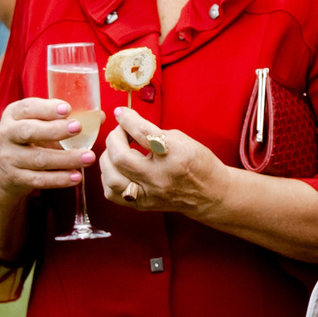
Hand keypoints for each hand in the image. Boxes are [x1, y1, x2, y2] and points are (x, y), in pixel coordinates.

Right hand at [0, 98, 92, 204]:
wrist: (6, 172)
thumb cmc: (32, 140)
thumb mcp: (41, 124)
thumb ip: (67, 118)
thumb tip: (100, 116)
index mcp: (13, 114)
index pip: (27, 107)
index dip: (47, 108)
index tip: (68, 109)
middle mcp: (7, 134)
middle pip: (28, 131)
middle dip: (55, 130)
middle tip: (78, 128)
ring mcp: (9, 158)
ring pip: (38, 159)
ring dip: (66, 159)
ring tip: (89, 157)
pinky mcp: (15, 179)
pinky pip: (39, 179)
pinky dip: (59, 179)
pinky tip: (77, 176)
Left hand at [99, 109, 226, 217]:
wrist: (209, 194)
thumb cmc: (198, 163)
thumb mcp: (182, 139)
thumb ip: (153, 132)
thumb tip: (128, 122)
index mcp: (175, 155)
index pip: (143, 133)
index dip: (128, 119)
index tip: (121, 112)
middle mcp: (160, 177)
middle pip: (121, 158)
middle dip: (114, 139)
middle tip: (120, 132)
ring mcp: (149, 194)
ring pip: (112, 178)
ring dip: (108, 159)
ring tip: (116, 150)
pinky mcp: (142, 204)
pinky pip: (113, 193)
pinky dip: (109, 177)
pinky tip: (116, 168)